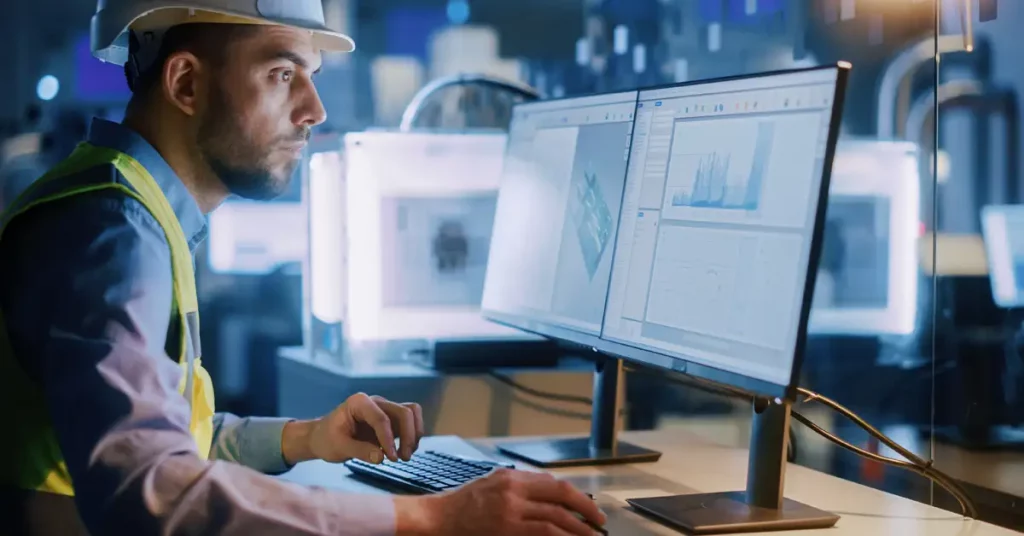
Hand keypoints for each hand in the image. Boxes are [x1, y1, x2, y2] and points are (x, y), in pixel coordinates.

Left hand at [282, 393, 424, 464]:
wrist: (322, 437)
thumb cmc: (326, 439)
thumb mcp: (337, 447)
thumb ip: (359, 451)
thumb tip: (381, 457)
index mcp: (359, 402)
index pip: (381, 418)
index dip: (389, 439)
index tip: (391, 458)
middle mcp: (376, 402)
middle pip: (404, 412)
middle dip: (408, 435)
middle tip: (403, 458)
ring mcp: (385, 409)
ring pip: (411, 414)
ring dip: (414, 434)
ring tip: (405, 455)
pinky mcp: (390, 420)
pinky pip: (410, 422)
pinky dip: (412, 436)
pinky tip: (403, 452)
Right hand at [396, 469, 605, 535]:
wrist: (437, 519)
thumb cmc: (462, 505)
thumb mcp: (492, 484)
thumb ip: (519, 487)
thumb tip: (550, 494)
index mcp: (512, 477)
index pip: (554, 483)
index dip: (578, 496)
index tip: (590, 508)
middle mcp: (514, 490)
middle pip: (561, 496)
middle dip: (585, 510)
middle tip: (599, 523)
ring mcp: (511, 511)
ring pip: (556, 518)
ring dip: (578, 529)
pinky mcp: (507, 529)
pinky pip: (543, 533)